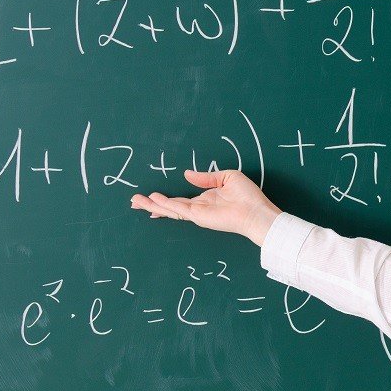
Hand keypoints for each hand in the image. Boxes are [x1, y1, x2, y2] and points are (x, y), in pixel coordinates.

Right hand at [129, 170, 281, 245]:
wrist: (256, 212)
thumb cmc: (248, 196)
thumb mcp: (227, 177)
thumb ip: (206, 177)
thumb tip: (187, 173)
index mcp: (206, 199)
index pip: (181, 200)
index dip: (165, 199)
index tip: (151, 196)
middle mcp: (199, 208)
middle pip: (170, 206)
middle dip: (152, 204)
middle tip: (134, 201)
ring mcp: (197, 213)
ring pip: (169, 209)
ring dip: (152, 205)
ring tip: (136, 202)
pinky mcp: (199, 216)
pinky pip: (178, 209)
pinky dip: (164, 205)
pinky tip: (153, 201)